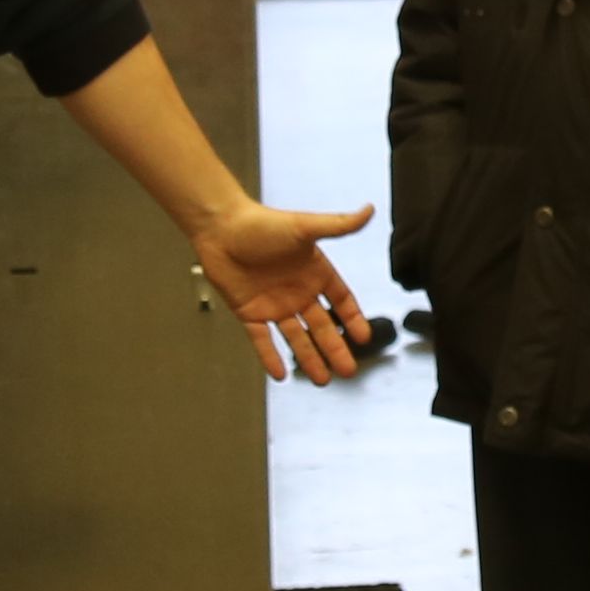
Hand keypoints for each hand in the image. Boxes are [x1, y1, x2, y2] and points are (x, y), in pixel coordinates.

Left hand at [189, 201, 376, 382]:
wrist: (221, 228)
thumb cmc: (261, 223)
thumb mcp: (304, 227)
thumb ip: (338, 225)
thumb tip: (368, 210)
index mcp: (315, 272)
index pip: (341, 301)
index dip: (353, 320)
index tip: (364, 337)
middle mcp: (298, 292)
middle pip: (322, 327)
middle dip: (336, 349)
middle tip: (348, 370)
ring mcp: (274, 304)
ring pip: (296, 338)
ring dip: (310, 359)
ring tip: (322, 380)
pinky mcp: (250, 313)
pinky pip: (263, 340)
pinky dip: (271, 357)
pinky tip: (280, 374)